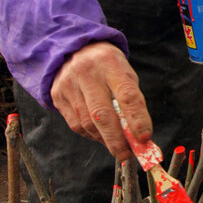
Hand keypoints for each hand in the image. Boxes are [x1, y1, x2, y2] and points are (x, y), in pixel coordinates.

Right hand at [51, 42, 151, 159]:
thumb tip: (138, 136)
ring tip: (117, 144)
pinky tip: (100, 134)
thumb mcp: (124, 73)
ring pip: (87, 123)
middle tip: (127, 154)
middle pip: (102, 114)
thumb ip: (132, 101)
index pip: (127, 95)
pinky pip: (76, 124)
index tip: (145, 138)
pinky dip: (91, 135)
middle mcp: (87, 72)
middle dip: (117, 139)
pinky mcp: (57, 95)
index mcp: (110, 63)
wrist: (74, 49)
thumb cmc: (107, 66)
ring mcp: (68, 84)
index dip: (137, 119)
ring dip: (104, 139)